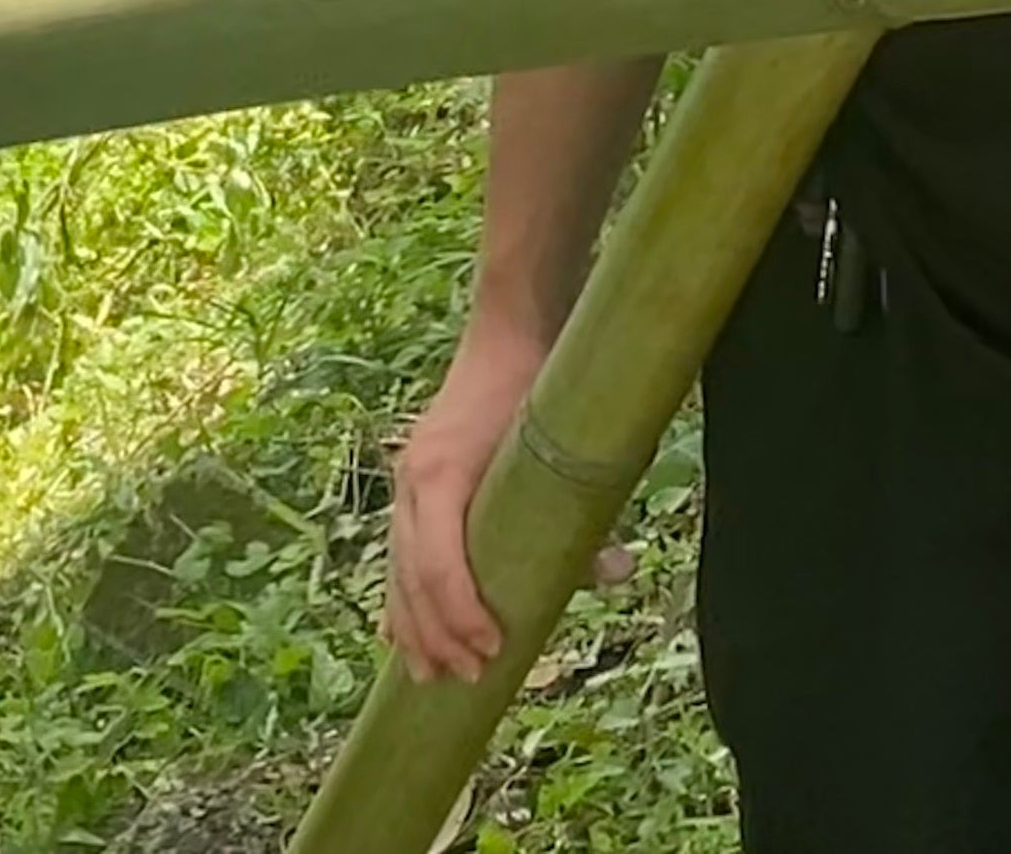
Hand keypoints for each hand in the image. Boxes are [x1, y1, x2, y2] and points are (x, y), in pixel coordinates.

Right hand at [381, 323, 632, 684]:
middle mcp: (414, 479)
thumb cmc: (542, 390)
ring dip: (411, 625)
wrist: (514, 332)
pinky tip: (397, 633)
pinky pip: (397, 550)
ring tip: (427, 674)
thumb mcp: (566, 450)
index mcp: (441, 474)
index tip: (492, 651)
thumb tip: (615, 569)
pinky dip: (398, 595)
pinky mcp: (415, 478)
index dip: (460, 617)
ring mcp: (408, 478)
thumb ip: (584, 513)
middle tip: (468, 678)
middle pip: (410, 576)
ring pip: (396, 567)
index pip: (436, 565)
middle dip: (437, 635)